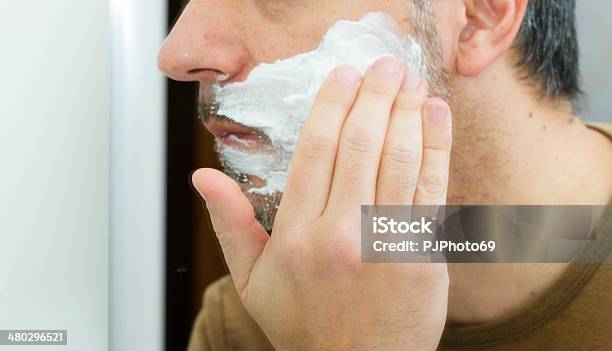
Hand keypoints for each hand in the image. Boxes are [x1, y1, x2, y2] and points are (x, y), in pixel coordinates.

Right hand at [193, 56, 451, 349]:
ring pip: (397, 158)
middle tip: (381, 66)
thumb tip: (202, 177)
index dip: (331, 105)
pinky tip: (435, 115)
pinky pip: (431, 189)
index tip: (342, 76)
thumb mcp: (252, 280)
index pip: (313, 151)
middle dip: (373, 96)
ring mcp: (384, 243)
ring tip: (409, 81)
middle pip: (358, 144)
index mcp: (295, 234)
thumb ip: (230, 223)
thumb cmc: (304, 325)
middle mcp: (339, 233)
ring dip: (406, 111)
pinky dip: (435, 146)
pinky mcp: (422, 254)